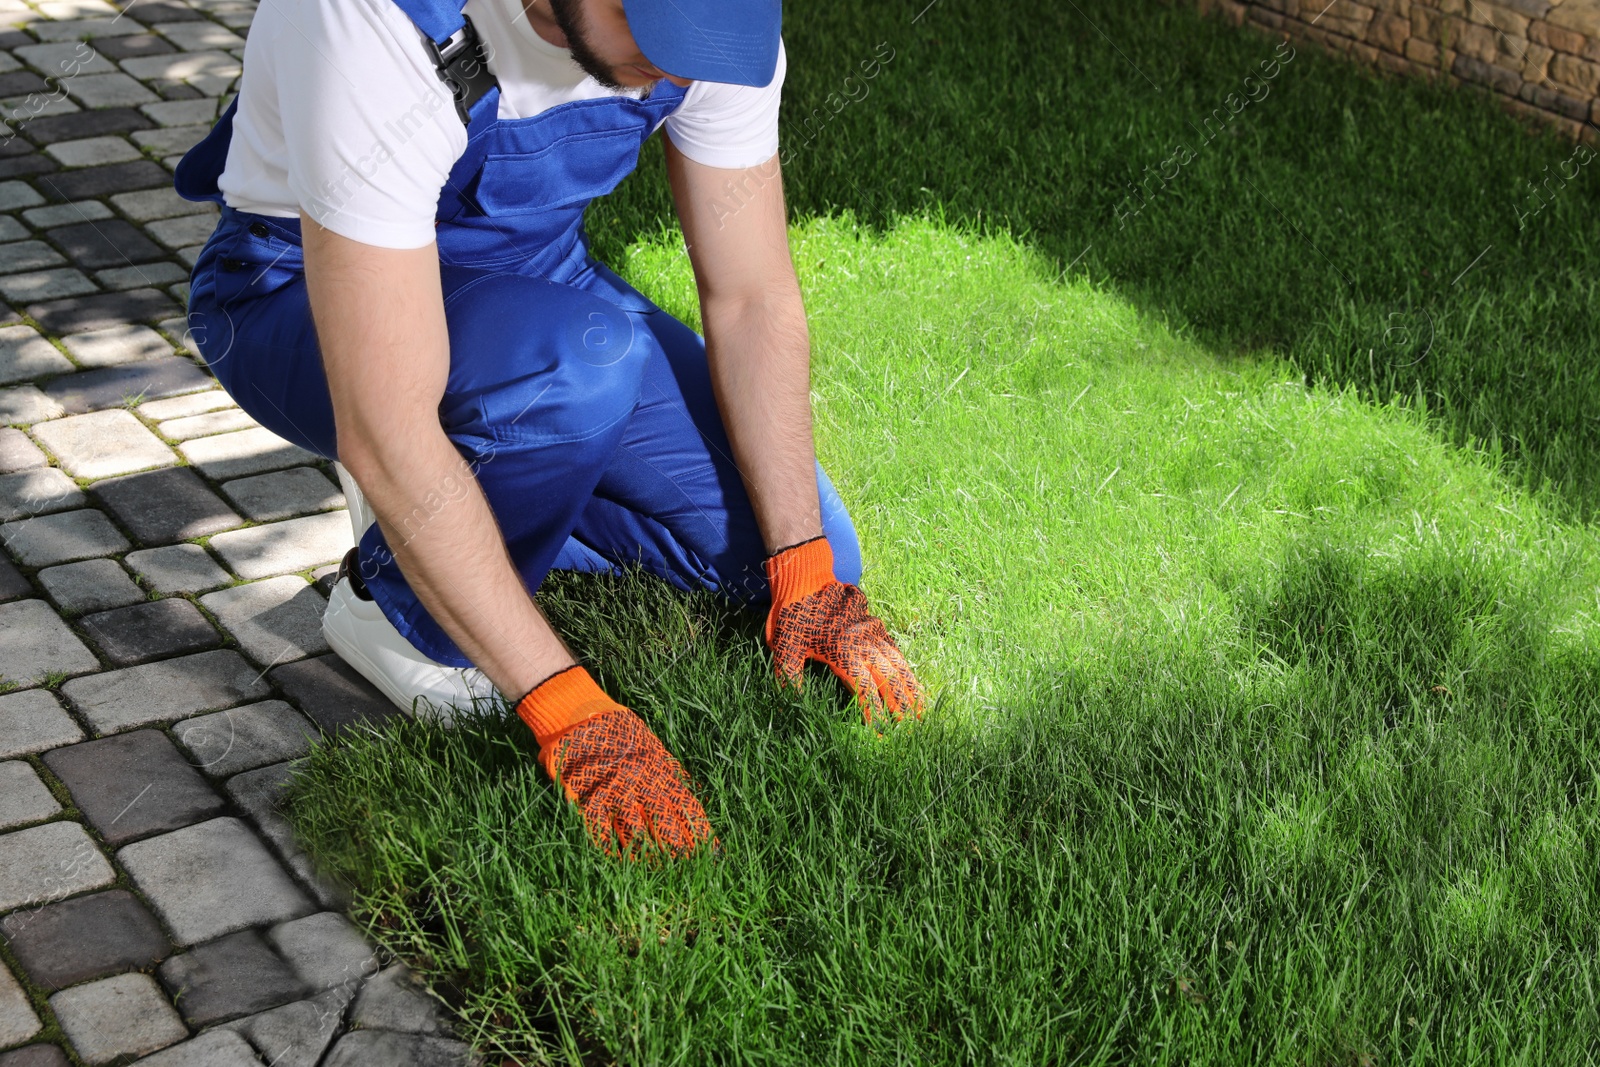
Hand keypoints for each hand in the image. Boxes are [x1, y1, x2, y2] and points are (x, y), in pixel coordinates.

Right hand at [516, 666, 713, 857]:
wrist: (579, 714)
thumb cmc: (619, 731)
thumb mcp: (651, 747)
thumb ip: (669, 771)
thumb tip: (691, 793)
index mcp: (659, 770)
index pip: (686, 806)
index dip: (699, 830)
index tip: (711, 851)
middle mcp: (640, 782)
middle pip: (664, 823)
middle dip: (677, 849)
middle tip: (688, 868)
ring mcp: (614, 791)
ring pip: (635, 832)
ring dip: (647, 854)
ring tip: (659, 871)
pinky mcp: (588, 797)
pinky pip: (601, 830)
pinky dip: (610, 848)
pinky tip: (620, 861)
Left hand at [763, 535, 926, 724]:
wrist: (806, 576)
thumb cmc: (794, 615)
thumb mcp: (783, 648)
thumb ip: (789, 678)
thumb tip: (790, 706)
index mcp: (842, 651)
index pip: (864, 690)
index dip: (873, 714)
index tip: (879, 733)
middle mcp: (863, 642)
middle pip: (889, 679)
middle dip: (901, 706)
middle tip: (910, 729)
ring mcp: (873, 632)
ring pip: (897, 664)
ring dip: (910, 688)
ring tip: (920, 711)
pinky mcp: (876, 625)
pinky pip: (895, 650)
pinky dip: (905, 669)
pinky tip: (911, 684)